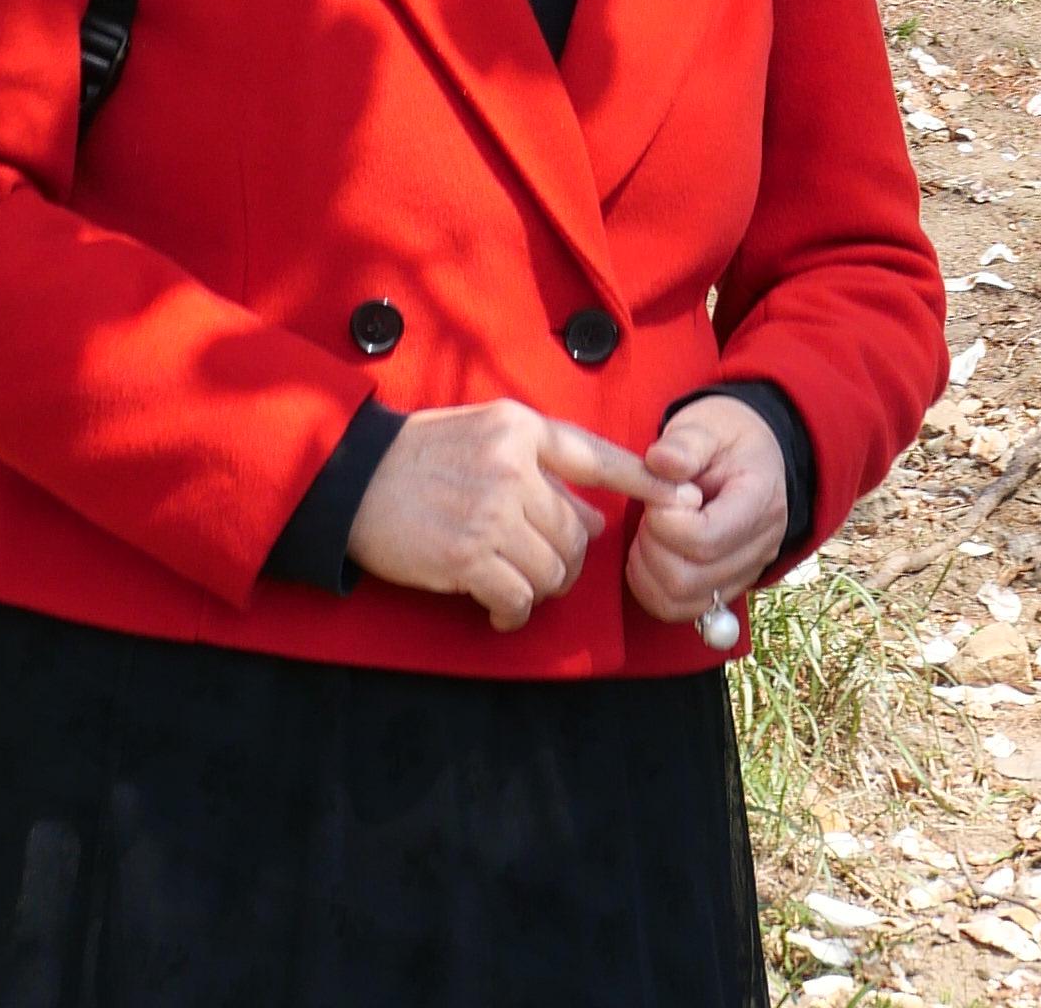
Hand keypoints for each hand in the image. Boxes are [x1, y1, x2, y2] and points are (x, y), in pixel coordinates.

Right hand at [345, 400, 666, 633]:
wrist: (355, 479)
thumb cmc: (423, 456)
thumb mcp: (486, 433)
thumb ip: (543, 464)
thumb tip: (593, 519)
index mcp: (521, 428)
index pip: (596, 456)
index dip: (645, 480)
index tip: (685, 497)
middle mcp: (513, 466)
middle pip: (576, 533)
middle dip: (566, 560)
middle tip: (538, 568)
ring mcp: (491, 512)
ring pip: (552, 570)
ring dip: (539, 588)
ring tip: (512, 585)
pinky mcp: (468, 557)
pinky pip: (517, 598)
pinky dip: (512, 612)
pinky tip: (496, 609)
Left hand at [624, 395, 789, 630]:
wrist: (752, 457)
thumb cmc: (727, 438)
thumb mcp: (708, 426)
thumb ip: (685, 443)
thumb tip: (658, 462)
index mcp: (760, 502)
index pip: (706, 538)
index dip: (666, 522)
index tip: (658, 493)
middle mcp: (760, 548)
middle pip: (689, 579)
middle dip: (652, 547)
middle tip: (650, 513)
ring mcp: (744, 575)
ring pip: (680, 602)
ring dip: (648, 571)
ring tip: (649, 532)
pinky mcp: (724, 590)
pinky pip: (680, 610)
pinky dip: (651, 588)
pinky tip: (650, 554)